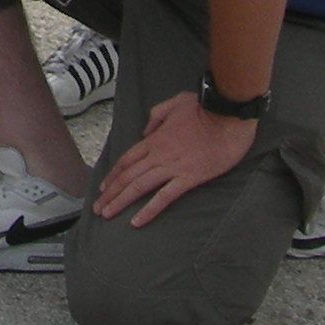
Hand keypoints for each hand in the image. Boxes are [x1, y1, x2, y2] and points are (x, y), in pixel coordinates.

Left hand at [94, 92, 255, 224]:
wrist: (227, 116)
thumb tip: (145, 133)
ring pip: (139, 187)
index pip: (126, 160)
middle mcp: (158, 155)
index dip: (113, 175)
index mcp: (154, 139)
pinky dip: (149, 210)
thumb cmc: (203, 108)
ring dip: (121, 202)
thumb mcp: (174, 103)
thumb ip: (156, 116)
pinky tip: (137, 221)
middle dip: (110, 193)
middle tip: (97, 208)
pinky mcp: (189, 178)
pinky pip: (164, 197)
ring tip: (107, 214)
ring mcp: (172, 167)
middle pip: (127, 176)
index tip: (103, 188)